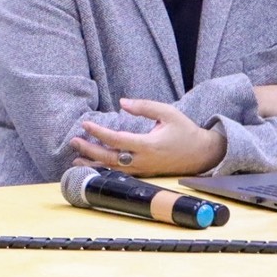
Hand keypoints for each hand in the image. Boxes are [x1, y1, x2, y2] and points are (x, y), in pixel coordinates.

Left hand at [70, 98, 224, 177]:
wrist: (203, 153)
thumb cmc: (185, 131)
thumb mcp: (167, 113)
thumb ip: (144, 106)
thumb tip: (122, 102)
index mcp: (148, 145)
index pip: (117, 140)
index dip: (99, 133)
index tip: (85, 124)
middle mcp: (144, 160)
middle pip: (111, 158)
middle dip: (90, 151)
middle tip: (73, 141)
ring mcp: (144, 169)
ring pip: (114, 169)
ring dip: (94, 165)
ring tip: (76, 160)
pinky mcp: (145, 173)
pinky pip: (122, 174)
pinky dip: (106, 171)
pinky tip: (94, 167)